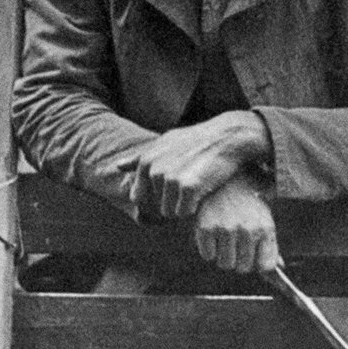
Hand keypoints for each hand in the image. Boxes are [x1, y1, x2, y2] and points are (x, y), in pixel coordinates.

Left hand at [126, 111, 268, 219]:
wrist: (230, 136)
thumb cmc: (199, 140)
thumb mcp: (167, 142)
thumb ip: (140, 157)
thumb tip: (118, 166)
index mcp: (146, 160)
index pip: (138, 197)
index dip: (155, 199)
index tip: (172, 193)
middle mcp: (154, 170)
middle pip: (155, 206)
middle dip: (170, 204)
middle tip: (189, 191)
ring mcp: (170, 178)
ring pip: (169, 212)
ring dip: (183, 207)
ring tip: (197, 190)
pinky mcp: (188, 187)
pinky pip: (183, 212)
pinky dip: (194, 208)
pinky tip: (204, 194)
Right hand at [191, 177, 282, 273]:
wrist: (227, 182)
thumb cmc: (250, 206)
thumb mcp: (265, 222)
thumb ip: (271, 247)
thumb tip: (280, 268)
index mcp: (265, 229)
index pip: (265, 266)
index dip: (258, 265)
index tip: (254, 259)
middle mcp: (247, 230)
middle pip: (243, 268)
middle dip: (239, 261)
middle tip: (237, 245)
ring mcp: (226, 229)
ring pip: (225, 264)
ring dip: (224, 256)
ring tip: (226, 239)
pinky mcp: (206, 228)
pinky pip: (207, 256)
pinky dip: (209, 249)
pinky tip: (214, 234)